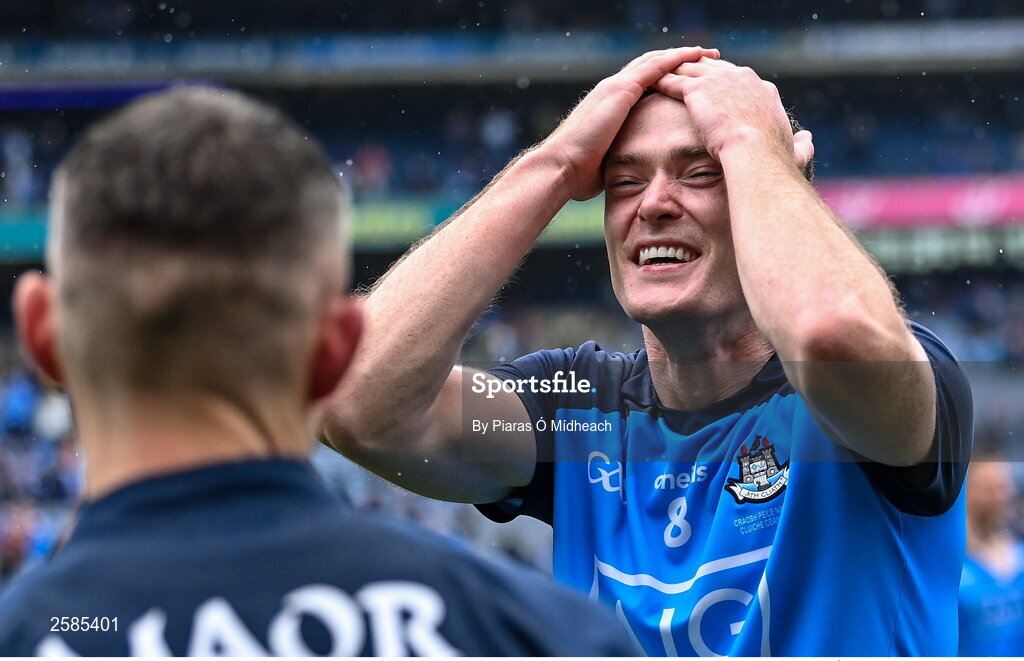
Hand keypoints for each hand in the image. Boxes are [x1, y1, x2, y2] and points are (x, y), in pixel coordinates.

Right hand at [539, 46, 720, 200]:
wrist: (562, 166)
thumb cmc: (579, 173)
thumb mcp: (606, 159)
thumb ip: (619, 155)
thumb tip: (631, 171)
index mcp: (609, 104)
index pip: (642, 83)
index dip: (665, 78)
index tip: (687, 78)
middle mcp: (612, 89)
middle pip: (651, 66)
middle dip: (678, 61)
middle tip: (704, 58)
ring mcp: (616, 86)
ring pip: (656, 61)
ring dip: (683, 55)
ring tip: (708, 53)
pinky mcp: (621, 90)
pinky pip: (655, 67)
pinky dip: (677, 58)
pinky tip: (696, 55)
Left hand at [653, 58, 794, 163]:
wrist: (755, 151)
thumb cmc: (774, 159)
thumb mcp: (793, 150)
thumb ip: (801, 145)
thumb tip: (808, 142)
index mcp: (762, 90)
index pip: (739, 78)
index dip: (724, 82)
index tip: (714, 88)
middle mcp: (741, 77)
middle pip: (713, 67)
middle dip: (697, 71)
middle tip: (681, 77)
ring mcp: (718, 80)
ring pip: (690, 70)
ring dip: (675, 73)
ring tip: (660, 80)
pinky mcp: (696, 89)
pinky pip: (673, 80)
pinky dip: (661, 82)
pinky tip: (650, 87)